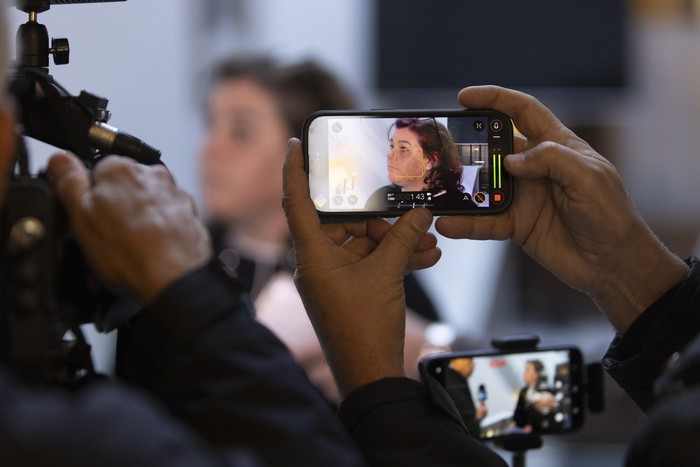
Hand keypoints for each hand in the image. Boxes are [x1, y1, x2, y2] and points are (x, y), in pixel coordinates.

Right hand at [47, 153, 211, 302]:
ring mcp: (175, 195)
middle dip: (111, 218)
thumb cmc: (129, 252)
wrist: (174, 279)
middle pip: (122, 192)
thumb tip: (60, 159)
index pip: (95, 174)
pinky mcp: (190, 216)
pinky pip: (164, 224)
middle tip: (103, 245)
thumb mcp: (81, 216)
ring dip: (131, 231)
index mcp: (121, 169)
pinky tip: (146, 258)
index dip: (87, 201)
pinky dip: (154, 238)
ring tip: (123, 259)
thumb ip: (69, 182)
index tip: (86, 220)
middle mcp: (152, 175)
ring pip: (143, 210)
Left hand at [282, 138, 440, 397]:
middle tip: (408, 214)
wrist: (372, 374)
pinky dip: (395, 259)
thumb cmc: (366, 328)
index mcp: (313, 255)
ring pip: (364, 243)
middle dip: (380, 219)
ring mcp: (335, 276)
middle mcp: (318, 262)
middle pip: (344, 222)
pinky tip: (426, 257)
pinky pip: (370, 262)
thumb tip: (420, 214)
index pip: (297, 202)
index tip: (295, 143)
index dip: (295, 170)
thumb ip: (402, 239)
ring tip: (427, 243)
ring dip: (396, 242)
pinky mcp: (351, 288)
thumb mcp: (387, 275)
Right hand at [435, 86, 687, 332]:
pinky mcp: (516, 225)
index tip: (465, 97)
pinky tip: (448, 223)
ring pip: (483, 186)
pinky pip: (484, 222)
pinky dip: (465, 223)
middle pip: (495, 147)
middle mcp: (536, 168)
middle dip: (468, 144)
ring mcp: (523, 197)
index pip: (522, 111)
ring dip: (461, 187)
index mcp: (557, 145)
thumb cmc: (610, 214)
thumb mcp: (589, 178)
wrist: (613, 263)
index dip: (495, 99)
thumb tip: (510, 161)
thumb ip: (551, 160)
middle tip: (443, 146)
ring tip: (439, 187)